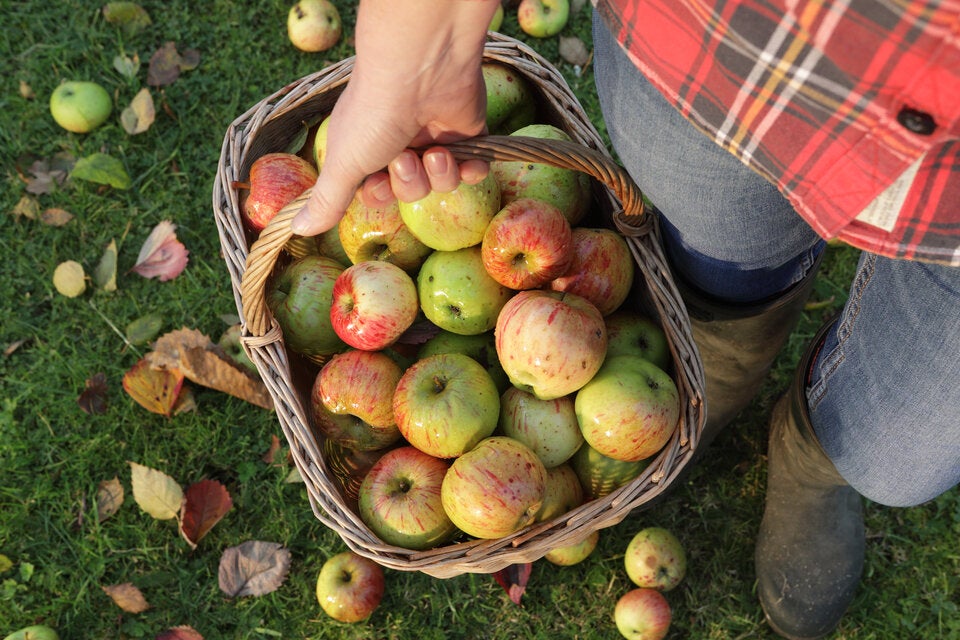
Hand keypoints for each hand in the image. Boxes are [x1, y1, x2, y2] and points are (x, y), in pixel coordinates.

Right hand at [290, 0, 500, 236]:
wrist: (421, 70)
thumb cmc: (374, 115)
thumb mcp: (344, 163)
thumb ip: (327, 200)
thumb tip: (298, 229)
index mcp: (368, 146)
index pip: (377, 190)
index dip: (380, 194)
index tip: (377, 182)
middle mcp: (400, 141)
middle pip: (410, 190)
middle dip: (409, 182)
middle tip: (406, 157)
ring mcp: (434, 137)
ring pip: (441, 182)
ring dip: (439, 172)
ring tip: (436, 151)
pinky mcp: (467, 133)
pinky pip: (473, 169)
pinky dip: (471, 169)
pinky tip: (465, 160)